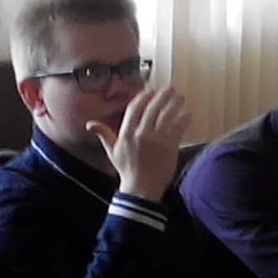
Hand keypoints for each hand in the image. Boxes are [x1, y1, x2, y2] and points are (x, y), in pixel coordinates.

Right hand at [90, 84, 189, 201]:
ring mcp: (156, 140)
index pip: (135, 108)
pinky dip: (183, 119)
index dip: (143, 97)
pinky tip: (187, 113)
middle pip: (153, 108)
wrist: (141, 189)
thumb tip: (90, 124)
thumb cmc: (127, 170)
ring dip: (174, 104)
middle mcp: (141, 134)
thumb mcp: (112, 151)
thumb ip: (103, 134)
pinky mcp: (169, 147)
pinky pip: (177, 128)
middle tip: (170, 88)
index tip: (151, 91)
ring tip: (180, 97)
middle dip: (162, 96)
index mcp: (126, 134)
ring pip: (166, 115)